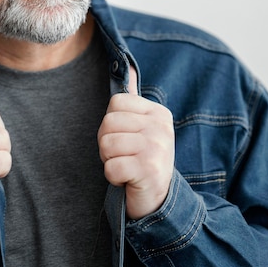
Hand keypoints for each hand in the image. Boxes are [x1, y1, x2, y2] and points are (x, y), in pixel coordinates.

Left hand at [97, 76, 174, 219]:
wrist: (159, 200)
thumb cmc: (143, 160)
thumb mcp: (141, 127)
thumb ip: (133, 100)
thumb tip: (128, 67)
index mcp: (158, 113)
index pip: (115, 103)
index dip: (111, 124)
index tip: (126, 140)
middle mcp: (161, 126)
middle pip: (107, 123)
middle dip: (108, 145)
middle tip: (125, 157)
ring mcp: (157, 147)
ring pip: (106, 145)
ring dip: (110, 162)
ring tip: (127, 167)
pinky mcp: (149, 169)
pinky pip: (110, 168)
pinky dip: (114, 178)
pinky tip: (129, 180)